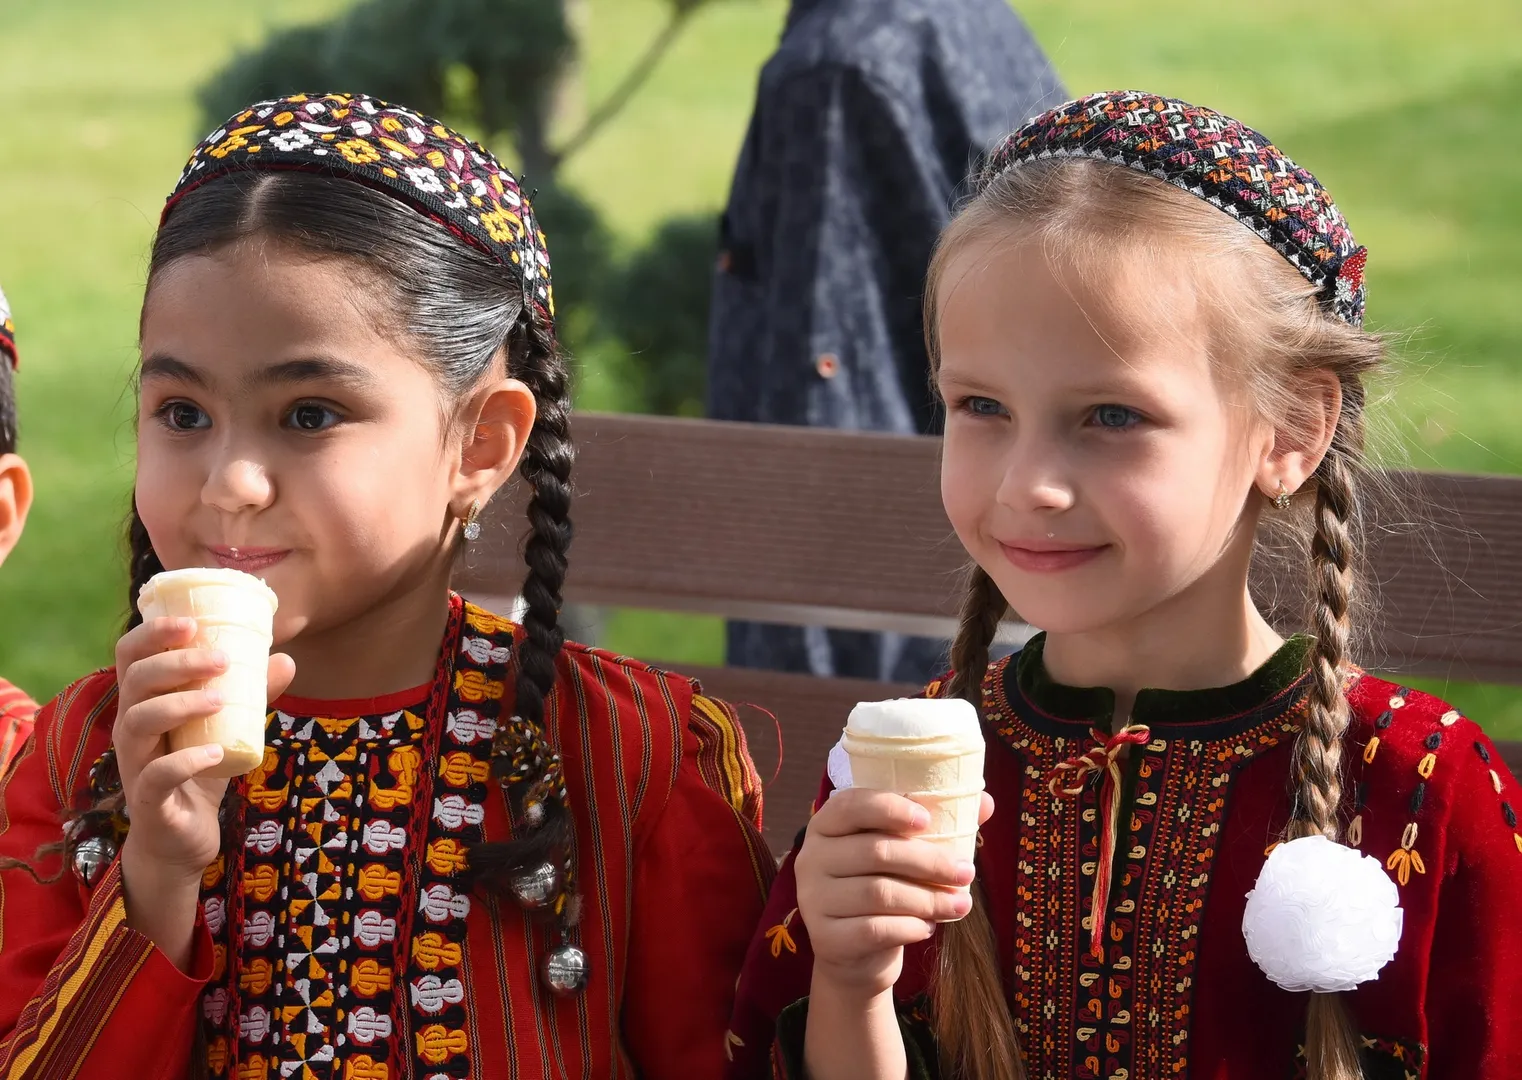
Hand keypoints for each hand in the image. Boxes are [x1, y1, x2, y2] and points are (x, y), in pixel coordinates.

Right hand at [113, 617, 294, 885]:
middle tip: (221, 659)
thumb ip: (249, 696)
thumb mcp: (225, 729)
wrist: (181, 838)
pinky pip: (156, 776)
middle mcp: (130, 728)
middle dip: (176, 663)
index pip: (131, 657)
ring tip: (220, 699)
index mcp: (144, 703)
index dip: (152, 634)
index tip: (191, 622)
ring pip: (138, 722)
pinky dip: (185, 761)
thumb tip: (286, 659)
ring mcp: (134, 764)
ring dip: (180, 704)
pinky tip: (215, 752)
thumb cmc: (198, 772)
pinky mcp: (147, 800)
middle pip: (135, 682)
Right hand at [794, 787, 994, 999]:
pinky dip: (910, 927)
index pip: (851, 805)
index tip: (927, 821)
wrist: (858, 955)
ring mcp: (813, 899)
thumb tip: (986, 802)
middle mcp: (811, 858)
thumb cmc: (885, 888)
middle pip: (875, 852)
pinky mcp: (825, 938)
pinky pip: (875, 929)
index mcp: (826, 825)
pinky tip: (927, 927)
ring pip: (879, 893)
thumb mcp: (905, 854)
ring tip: (959, 904)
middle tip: (966, 873)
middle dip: (929, 862)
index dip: (889, 808)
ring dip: (928, 898)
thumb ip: (939, 826)